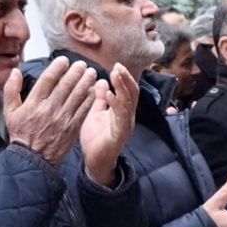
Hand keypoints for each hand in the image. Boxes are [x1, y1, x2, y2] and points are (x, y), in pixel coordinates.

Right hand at [4, 56, 97, 165]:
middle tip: (82, 64)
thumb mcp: (10, 112)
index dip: (58, 67)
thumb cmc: (21, 134)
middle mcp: (50, 108)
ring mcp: (63, 118)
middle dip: (76, 72)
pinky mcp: (72, 128)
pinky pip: (84, 110)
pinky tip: (94, 91)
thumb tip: (15, 71)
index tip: (65, 60)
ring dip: (86, 82)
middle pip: (66, 85)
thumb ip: (11, 90)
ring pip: (78, 95)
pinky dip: (90, 99)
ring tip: (92, 73)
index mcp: (34, 103)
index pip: (48, 79)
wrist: (33, 159)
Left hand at [80, 64, 138, 186]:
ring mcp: (125, 125)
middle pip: (132, 94)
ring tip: (114, 75)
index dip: (124, 78)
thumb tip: (100, 80)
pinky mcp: (119, 134)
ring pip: (128, 103)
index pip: (127, 91)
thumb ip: (99, 98)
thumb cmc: (95, 139)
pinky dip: (115, 104)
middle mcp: (127, 117)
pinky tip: (108, 94)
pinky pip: (120, 117)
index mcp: (122, 111)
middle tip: (118, 66)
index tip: (116, 65)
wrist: (94, 162)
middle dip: (125, 79)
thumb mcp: (95, 113)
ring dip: (121, 87)